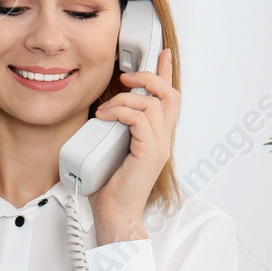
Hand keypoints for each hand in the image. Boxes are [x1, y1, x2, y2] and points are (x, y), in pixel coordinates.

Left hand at [90, 47, 177, 242]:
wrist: (115, 215)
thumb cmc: (110, 189)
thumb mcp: (110, 150)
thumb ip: (113, 131)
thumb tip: (101, 114)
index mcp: (155, 138)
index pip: (169, 100)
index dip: (166, 74)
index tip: (164, 55)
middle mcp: (162, 140)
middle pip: (170, 95)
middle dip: (150, 78)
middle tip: (127, 78)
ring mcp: (158, 147)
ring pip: (153, 104)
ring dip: (126, 99)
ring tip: (106, 109)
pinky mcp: (149, 153)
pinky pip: (140, 119)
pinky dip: (121, 112)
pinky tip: (106, 117)